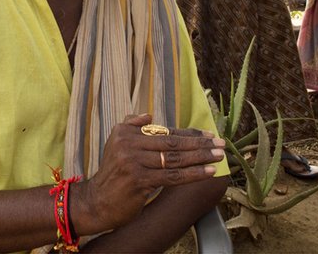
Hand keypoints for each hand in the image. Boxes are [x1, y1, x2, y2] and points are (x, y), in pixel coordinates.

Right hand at [73, 114, 223, 232]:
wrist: (97, 201)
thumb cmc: (113, 173)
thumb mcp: (115, 143)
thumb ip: (131, 125)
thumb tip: (149, 116)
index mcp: (125, 132)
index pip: (164, 131)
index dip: (188, 133)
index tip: (208, 134)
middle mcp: (128, 144)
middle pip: (172, 143)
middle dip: (199, 143)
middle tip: (220, 143)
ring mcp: (133, 163)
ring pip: (174, 159)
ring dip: (200, 157)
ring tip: (219, 155)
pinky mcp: (140, 181)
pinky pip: (172, 177)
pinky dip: (192, 174)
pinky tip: (208, 172)